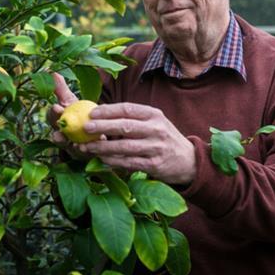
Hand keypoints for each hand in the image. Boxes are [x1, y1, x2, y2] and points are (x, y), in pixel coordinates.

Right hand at [48, 72, 92, 157]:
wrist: (93, 129)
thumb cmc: (78, 113)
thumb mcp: (70, 101)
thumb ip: (61, 89)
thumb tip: (52, 72)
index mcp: (58, 123)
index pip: (52, 118)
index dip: (53, 114)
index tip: (57, 108)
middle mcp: (63, 138)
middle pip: (58, 137)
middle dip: (58, 136)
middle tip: (61, 133)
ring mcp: (74, 148)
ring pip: (72, 149)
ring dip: (74, 147)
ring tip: (77, 145)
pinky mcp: (88, 155)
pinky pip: (89, 155)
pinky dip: (91, 151)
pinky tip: (96, 146)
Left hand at [77, 102, 195, 185]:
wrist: (188, 161)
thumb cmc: (163, 138)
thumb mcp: (154, 122)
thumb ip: (132, 119)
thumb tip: (100, 114)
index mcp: (154, 114)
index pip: (128, 109)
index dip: (108, 110)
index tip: (91, 113)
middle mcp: (156, 129)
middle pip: (125, 126)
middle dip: (102, 126)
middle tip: (85, 127)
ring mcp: (156, 147)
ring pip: (125, 146)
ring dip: (103, 147)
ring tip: (87, 147)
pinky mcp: (155, 165)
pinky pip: (129, 163)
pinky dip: (114, 162)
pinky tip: (101, 160)